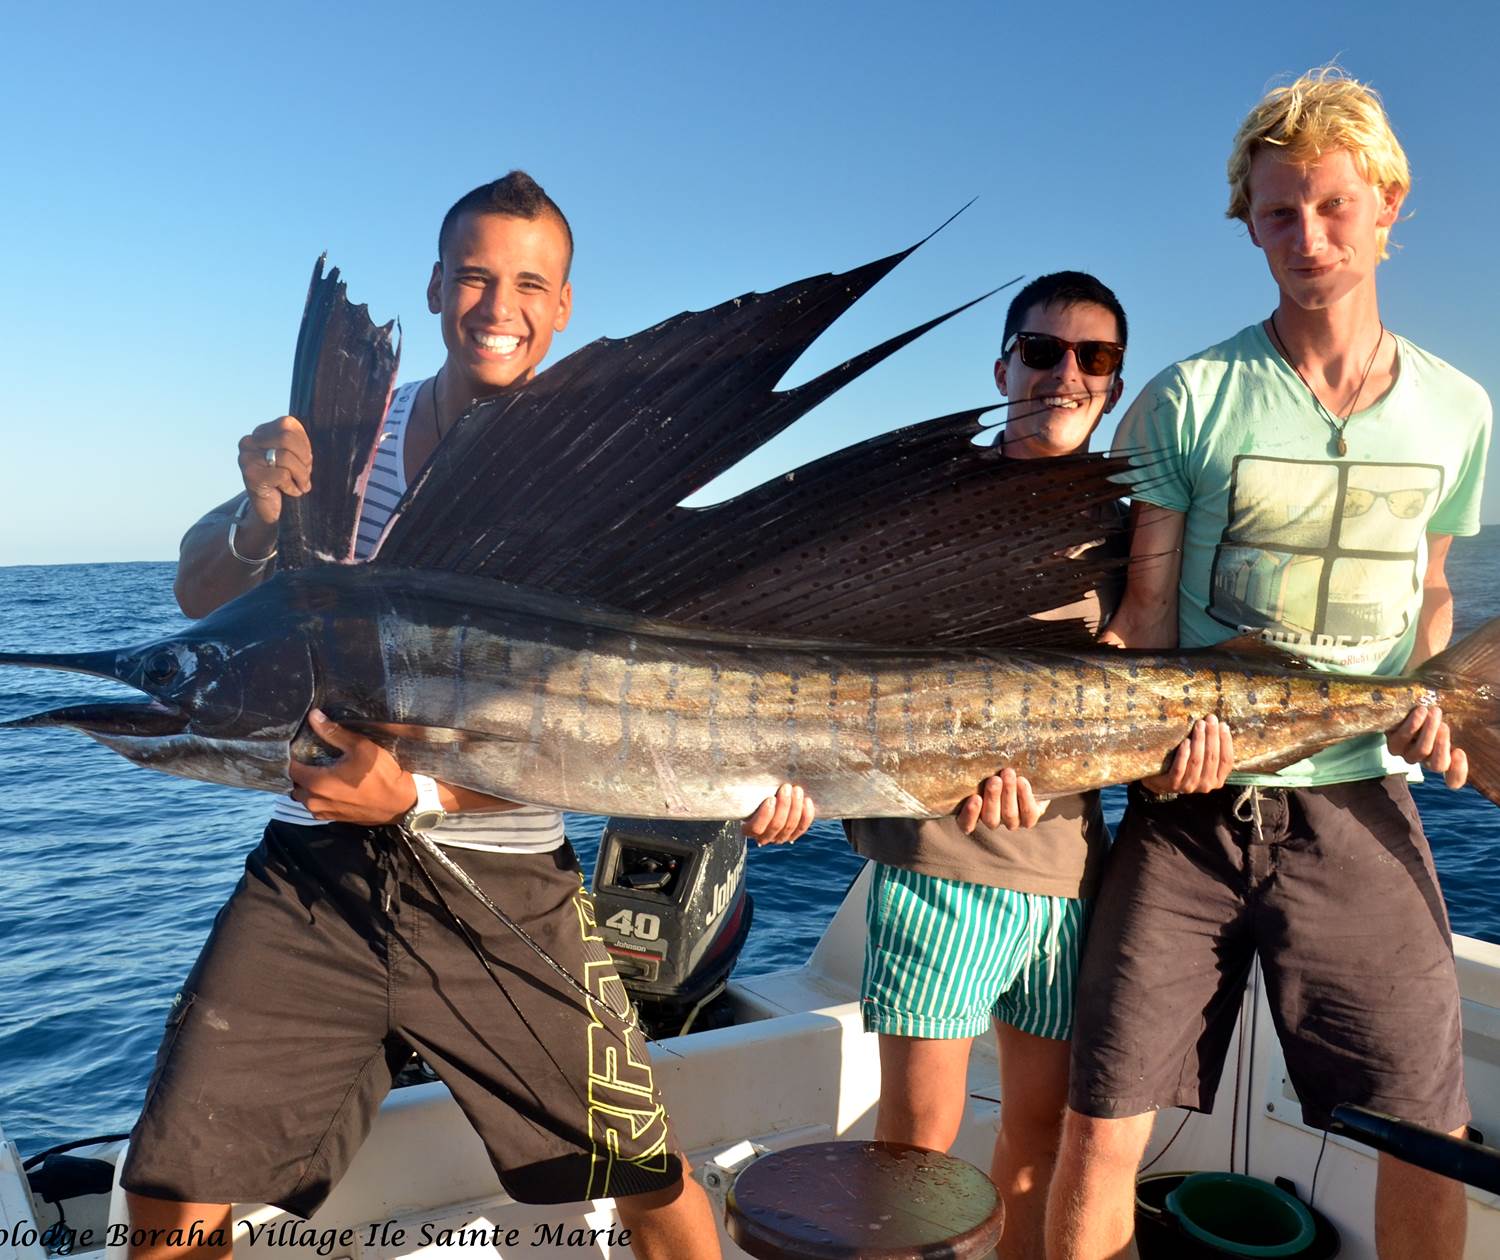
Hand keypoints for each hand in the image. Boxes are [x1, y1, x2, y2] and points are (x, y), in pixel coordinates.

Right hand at [239, 416, 312, 524]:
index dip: (303, 444)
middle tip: (304, 475)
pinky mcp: (250, 475)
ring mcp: (247, 458)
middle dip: (303, 459)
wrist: (273, 511)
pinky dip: (292, 486)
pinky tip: (288, 491)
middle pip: (286, 439)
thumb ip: (299, 443)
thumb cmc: (288, 481)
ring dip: (300, 475)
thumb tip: (320, 436)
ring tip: (300, 485)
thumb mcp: (296, 457)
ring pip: (285, 457)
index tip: (305, 460)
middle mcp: (250, 441)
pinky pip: (282, 475)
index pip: (287, 424)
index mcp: (262, 431)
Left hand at [288, 709, 417, 823]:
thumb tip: (314, 716)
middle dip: (299, 772)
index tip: (300, 747)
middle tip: (310, 759)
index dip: (292, 756)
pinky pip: (316, 806)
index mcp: (317, 783)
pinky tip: (332, 786)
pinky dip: (318, 796)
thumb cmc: (381, 775)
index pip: (290, 768)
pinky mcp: (333, 818)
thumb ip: (334, 733)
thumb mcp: (360, 747)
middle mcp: (314, 801)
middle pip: (294, 784)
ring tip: (320, 772)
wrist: (400, 803)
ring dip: (308, 786)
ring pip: (304, 797)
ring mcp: (323, 812)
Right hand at [743, 783, 815, 844]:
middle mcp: (764, 837)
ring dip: (795, 807)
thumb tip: (741, 773)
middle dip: (784, 805)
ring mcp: (780, 837)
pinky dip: (806, 815)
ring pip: (790, 826)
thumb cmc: (755, 797)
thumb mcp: (749, 795)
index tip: (771, 798)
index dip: (765, 815)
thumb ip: (750, 791)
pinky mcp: (793, 834)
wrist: (768, 801)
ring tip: (797, 790)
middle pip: (776, 825)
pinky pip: (801, 827)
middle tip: (786, 787)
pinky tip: (807, 800)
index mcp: (749, 829)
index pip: (756, 828)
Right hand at [955, 768, 1048, 832]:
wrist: (1026, 773)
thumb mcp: (981, 766)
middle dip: (993, 798)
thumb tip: (957, 740)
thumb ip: (971, 764)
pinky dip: (1025, 797)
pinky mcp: (1029, 818)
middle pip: (990, 819)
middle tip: (994, 780)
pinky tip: (1022, 781)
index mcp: (974, 813)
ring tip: (1008, 773)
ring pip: (1009, 816)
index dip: (970, 815)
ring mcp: (1011, 822)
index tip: (975, 798)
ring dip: (1009, 794)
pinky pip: (1028, 815)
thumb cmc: (994, 767)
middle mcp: (992, 820)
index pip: (966, 824)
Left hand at [1141, 715, 1233, 795]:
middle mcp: (1206, 785)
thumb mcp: (1203, 761)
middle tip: (1210, 719)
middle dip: (1212, 736)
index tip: (1223, 725)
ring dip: (1199, 741)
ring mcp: (1189, 786)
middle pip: (1212, 757)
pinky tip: (1185, 742)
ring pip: (1196, 761)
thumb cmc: (1186, 765)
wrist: (1161, 781)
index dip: (1226, 742)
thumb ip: (1212, 749)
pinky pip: (1180, 768)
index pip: (1226, 760)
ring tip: (1199, 725)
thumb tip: (1221, 725)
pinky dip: (1184, 754)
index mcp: (1217, 780)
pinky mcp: (1173, 784)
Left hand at [1387, 704, 1468, 788]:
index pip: (1454, 779)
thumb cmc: (1437, 706)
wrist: (1404, 698)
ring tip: (1434, 711)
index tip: (1460, 752)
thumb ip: (1469, 722)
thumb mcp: (1457, 714)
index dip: (1458, 772)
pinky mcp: (1393, 745)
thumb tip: (1489, 717)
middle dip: (1443, 746)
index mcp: (1446, 758)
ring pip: (1421, 752)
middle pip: (1438, 765)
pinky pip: (1401, 740)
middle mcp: (1427, 760)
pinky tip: (1419, 712)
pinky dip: (1412, 726)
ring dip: (1428, 732)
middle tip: (1444, 725)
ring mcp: (1408, 754)